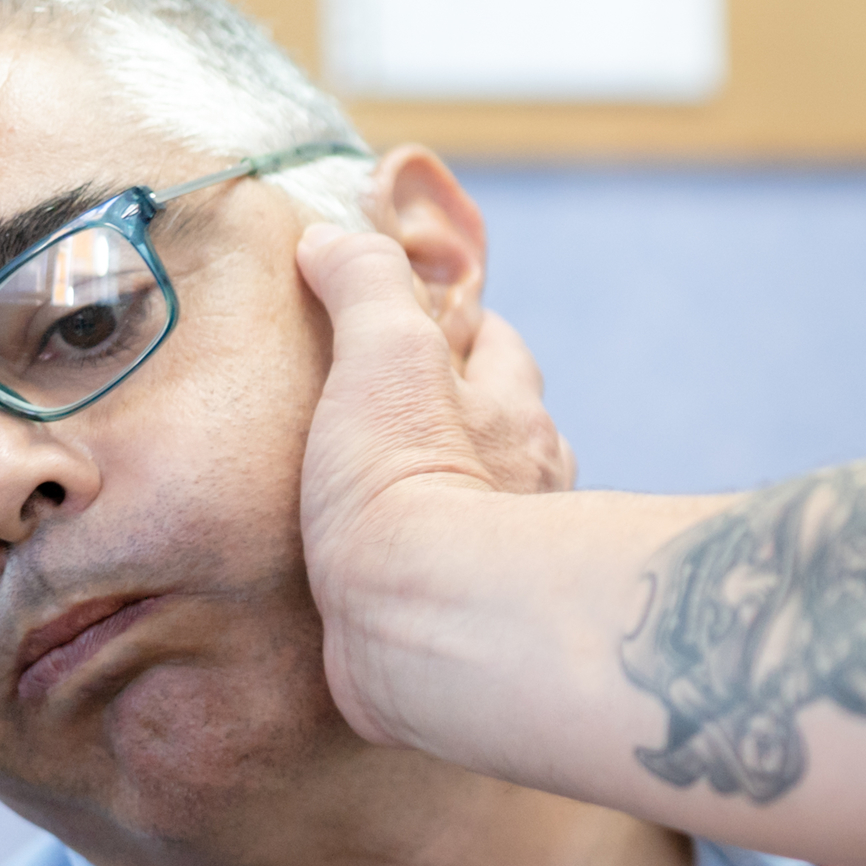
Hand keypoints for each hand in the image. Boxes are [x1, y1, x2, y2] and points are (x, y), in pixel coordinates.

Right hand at [295, 225, 575, 742]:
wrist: (427, 629)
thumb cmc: (405, 486)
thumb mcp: (381, 355)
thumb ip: (365, 288)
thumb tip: (332, 237)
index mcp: (512, 412)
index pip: (498, 347)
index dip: (459, 329)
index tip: (417, 321)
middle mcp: (533, 481)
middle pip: (503, 429)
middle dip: (459, 418)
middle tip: (390, 417)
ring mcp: (510, 558)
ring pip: (489, 507)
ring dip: (449, 498)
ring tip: (381, 502)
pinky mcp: (477, 627)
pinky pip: (455, 581)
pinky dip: (429, 569)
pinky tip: (387, 578)